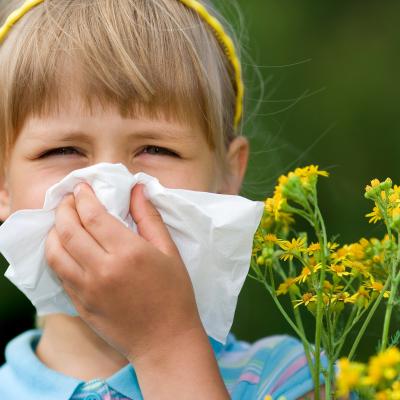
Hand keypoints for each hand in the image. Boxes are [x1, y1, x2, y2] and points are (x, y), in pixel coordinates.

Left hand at [45, 182, 202, 360]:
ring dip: (53, 230)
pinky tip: (64, 246)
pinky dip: (56, 254)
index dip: (83, 197)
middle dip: (64, 208)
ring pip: (55, 252)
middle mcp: (102, 270)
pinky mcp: (80, 304)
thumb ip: (149, 218)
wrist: (165, 341)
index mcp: (128, 253)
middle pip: (68, 230)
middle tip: (68, 198)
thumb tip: (136, 189)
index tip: (81, 187)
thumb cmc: (174, 294)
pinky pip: (59, 273)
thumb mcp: (169, 252)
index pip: (93, 216)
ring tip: (62, 220)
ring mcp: (87, 290)